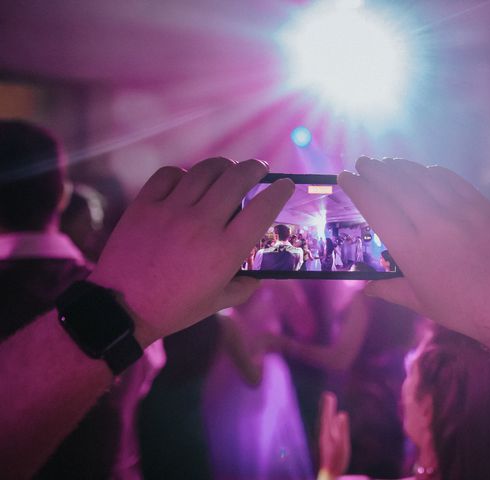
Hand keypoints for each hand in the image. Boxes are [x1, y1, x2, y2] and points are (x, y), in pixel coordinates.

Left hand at [88, 157, 293, 347]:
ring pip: (206, 170)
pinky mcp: (145, 205)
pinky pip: (170, 174)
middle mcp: (202, 224)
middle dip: (255, 168)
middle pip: (237, 178)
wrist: (121, 309)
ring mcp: (172, 211)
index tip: (286, 185)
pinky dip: (184, 174)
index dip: (280, 191)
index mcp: (225, 250)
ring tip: (228, 169)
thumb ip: (244, 287)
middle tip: (260, 169)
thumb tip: (258, 275)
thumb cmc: (174, 308)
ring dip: (224, 165)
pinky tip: (189, 181)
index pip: (263, 209)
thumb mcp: (217, 303)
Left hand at [318, 391, 349, 479]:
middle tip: (328, 396)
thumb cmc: (336, 461)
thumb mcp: (341, 444)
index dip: (328, 406)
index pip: (327, 416)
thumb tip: (342, 414)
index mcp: (327, 433)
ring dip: (330, 414)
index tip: (329, 395)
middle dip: (328, 407)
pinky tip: (335, 423)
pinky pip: (331, 430)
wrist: (330, 474)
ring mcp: (327, 440)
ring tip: (331, 406)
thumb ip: (342, 429)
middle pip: (327, 418)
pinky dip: (332, 423)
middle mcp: (325, 435)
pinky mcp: (329, 445)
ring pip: (328, 424)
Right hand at [338, 156, 489, 346]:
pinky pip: (452, 179)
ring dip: (401, 166)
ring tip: (387, 163)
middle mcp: (433, 223)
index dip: (358, 188)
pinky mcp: (482, 206)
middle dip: (375, 170)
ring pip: (423, 176)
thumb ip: (387, 289)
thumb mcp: (418, 302)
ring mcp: (460, 210)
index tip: (345, 177)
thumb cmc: (460, 308)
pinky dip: (432, 171)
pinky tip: (423, 170)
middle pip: (396, 185)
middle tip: (363, 163)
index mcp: (412, 249)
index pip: (376, 207)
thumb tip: (364, 289)